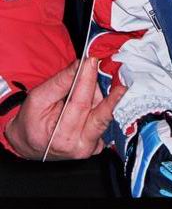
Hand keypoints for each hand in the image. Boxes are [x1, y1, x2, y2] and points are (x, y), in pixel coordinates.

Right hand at [5, 57, 125, 159]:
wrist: (29, 143)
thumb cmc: (31, 122)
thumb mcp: (39, 98)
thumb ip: (61, 82)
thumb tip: (81, 65)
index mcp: (61, 137)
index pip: (80, 103)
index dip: (88, 79)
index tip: (92, 61)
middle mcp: (80, 146)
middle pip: (98, 109)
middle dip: (98, 85)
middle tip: (96, 66)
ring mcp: (91, 147)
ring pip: (103, 111)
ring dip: (96, 94)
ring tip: (79, 90)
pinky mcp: (98, 143)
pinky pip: (104, 118)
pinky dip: (100, 103)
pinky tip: (89, 100)